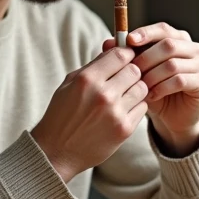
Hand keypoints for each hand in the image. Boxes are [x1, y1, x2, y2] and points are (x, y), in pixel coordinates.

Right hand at [31, 46, 148, 182]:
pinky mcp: (124, 129)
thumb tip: (115, 47)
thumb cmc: (61, 113)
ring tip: (123, 94)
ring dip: (135, 89)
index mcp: (87, 79)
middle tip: (124, 78)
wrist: (56, 151)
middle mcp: (103, 94)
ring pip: (142, 88)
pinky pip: (142, 108)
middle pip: (135, 70)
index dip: (126, 54)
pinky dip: (135, 106)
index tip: (124, 58)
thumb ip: (94, 65)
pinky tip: (122, 110)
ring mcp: (115, 113)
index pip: (121, 55)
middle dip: (131, 71)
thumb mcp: (70, 83)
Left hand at [102, 22, 198, 155]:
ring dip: (153, 75)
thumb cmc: (153, 90)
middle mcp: (193, 48)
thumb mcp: (137, 72)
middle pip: (169, 44)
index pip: (163, 29)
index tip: (128, 40)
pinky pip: (181, 80)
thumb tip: (107, 42)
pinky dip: (162, 87)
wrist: (170, 117)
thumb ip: (124, 56)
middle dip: (146, 58)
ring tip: (139, 87)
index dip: (146, 33)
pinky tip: (151, 96)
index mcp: (178, 39)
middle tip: (131, 71)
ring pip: (173, 64)